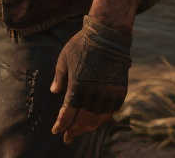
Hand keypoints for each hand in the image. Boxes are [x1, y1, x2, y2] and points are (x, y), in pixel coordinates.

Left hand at [50, 15, 131, 143]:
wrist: (108, 36)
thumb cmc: (81, 45)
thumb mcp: (64, 59)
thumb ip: (59, 78)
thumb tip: (54, 93)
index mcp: (77, 85)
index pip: (68, 113)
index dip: (62, 124)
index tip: (56, 131)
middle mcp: (94, 92)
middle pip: (83, 119)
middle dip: (74, 130)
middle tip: (67, 137)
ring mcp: (109, 92)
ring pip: (98, 118)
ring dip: (88, 126)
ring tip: (80, 130)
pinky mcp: (120, 90)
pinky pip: (110, 110)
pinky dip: (102, 118)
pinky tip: (96, 120)